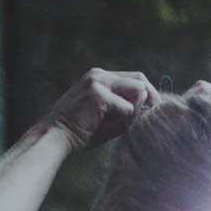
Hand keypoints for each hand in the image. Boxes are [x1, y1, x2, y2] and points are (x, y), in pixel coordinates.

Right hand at [44, 67, 161, 152]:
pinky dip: (126, 120)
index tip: (154, 109)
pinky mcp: (97, 93)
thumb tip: (149, 107)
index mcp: (100, 77)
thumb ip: (128, 111)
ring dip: (136, 110)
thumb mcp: (109, 119)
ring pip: (136, 90)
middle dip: (151, 97)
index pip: (134, 78)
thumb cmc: (82, 132)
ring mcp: (98, 81)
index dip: (149, 93)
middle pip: (139, 78)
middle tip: (154, 115)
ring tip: (124, 125)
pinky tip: (111, 128)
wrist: (56, 136)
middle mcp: (99, 74)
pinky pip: (127, 108)